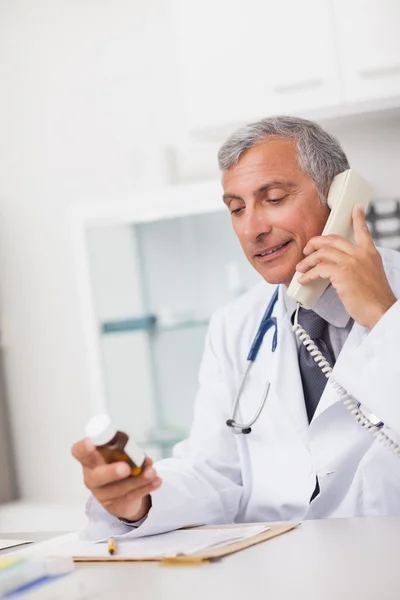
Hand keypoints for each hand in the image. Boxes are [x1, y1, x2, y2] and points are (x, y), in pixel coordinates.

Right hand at [71, 438, 160, 520]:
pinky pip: (131, 497)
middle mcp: (92, 476)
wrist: (121, 491)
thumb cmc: (117, 463)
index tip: (90, 443)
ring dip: (138, 480)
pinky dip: (146, 488)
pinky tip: (156, 481)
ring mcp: (102, 493)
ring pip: (119, 488)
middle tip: (126, 468)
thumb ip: (126, 450)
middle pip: (97, 476)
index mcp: (89, 459)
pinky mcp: (115, 505)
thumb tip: (144, 459)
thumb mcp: (118, 452)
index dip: (83, 448)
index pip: (79, 452)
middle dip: (111, 472)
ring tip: (152, 472)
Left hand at [295, 204, 396, 328]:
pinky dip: (308, 274)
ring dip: (307, 261)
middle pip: (332, 239)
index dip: (358, 218)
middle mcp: (360, 254)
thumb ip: (359, 266)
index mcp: (370, 253)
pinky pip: (318, 268)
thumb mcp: (372, 275)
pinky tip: (304, 279)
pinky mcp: (342, 272)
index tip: (355, 208)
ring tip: (301, 268)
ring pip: (322, 253)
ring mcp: (351, 262)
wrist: (381, 310)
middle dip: (315, 243)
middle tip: (306, 250)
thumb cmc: (375, 299)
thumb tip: (341, 269)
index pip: (363, 231)